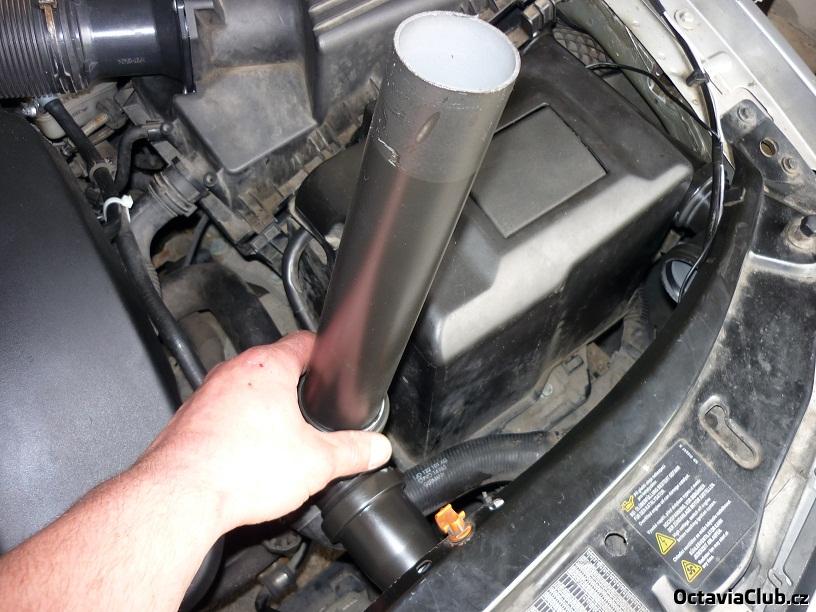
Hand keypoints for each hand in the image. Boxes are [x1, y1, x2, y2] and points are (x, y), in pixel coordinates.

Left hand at [138, 331, 391, 533]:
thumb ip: (352, 452)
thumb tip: (376, 448)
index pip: (303, 341)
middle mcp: (232, 373)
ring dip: (262, 406)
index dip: (323, 351)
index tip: (331, 361)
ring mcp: (206, 395)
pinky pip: (220, 414)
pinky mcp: (188, 420)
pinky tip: (247, 455)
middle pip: (272, 366)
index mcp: (267, 369)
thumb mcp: (316, 462)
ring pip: (243, 390)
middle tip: (313, 406)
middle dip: (294, 385)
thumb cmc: (239, 469)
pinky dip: (236, 427)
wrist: (180, 496)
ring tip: (280, 435)